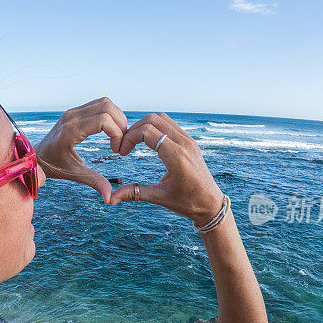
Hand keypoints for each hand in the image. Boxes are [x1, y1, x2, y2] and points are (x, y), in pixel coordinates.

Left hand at [34, 97, 127, 203]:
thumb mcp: (74, 174)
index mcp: (71, 131)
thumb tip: (110, 198)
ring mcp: (73, 112)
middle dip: (120, 125)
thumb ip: (94, 182)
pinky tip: (109, 132)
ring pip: (105, 103)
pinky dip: (110, 115)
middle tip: (120, 144)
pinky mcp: (75, 111)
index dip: (117, 134)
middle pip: (108, 107)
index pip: (104, 120)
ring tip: (117, 138)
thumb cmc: (53, 166)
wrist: (36, 156)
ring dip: (117, 118)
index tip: (116, 151)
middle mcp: (72, 116)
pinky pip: (99, 105)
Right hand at [108, 113, 223, 223]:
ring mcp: (189, 140)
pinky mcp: (190, 141)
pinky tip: (147, 142)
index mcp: (177, 157)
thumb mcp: (160, 198)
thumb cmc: (188, 203)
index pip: (147, 132)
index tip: (121, 152)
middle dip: (134, 129)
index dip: (129, 138)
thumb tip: (111, 198)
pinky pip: (170, 124)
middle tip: (125, 145)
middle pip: (153, 119)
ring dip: (144, 126)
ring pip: (162, 118)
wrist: (211, 204)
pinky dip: (155, 127)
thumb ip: (134, 193)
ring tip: (134, 142)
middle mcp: (184, 144)